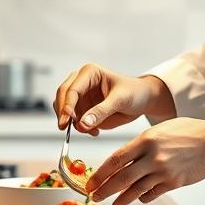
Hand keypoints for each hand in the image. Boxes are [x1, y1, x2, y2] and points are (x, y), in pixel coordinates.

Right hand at [54, 64, 174, 135]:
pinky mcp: (83, 108)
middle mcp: (81, 82)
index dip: (67, 104)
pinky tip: (94, 131)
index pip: (72, 88)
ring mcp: (81, 96)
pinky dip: (80, 128)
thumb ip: (101, 112)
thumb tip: (82, 123)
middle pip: (62, 96)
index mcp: (89, 72)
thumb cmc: (134, 93)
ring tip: (92, 131)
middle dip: (63, 113)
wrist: (142, 100)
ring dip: (73, 122)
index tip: (68, 119)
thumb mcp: (120, 100)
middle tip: (65, 128)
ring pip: (65, 109)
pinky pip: (74, 120)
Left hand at [86, 118, 204, 204]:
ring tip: (112, 203)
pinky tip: (137, 198)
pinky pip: (152, 194)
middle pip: (121, 178)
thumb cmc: (188, 132)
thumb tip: (123, 158)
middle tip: (94, 196)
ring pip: (135, 190)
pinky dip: (142, 197)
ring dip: (121, 199)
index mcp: (146, 140)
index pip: (116, 159)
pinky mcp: (174, 183)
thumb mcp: (159, 130)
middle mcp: (153, 157)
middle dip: (104, 190)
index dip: (100, 174)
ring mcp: (163, 172)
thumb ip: (140, 143)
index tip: (90, 182)